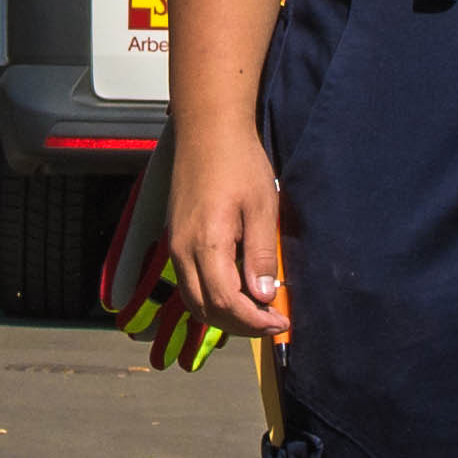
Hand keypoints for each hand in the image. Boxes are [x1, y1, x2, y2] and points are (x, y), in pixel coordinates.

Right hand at [168, 128, 293, 343]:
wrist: (207, 132)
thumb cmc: (239, 163)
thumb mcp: (262, 208)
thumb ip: (261, 255)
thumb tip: (263, 296)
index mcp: (206, 244)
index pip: (225, 302)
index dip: (254, 321)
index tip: (281, 323)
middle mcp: (183, 251)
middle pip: (205, 309)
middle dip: (240, 325)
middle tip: (272, 322)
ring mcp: (176, 246)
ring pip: (194, 300)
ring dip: (224, 315)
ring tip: (257, 312)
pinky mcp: (176, 239)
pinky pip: (190, 283)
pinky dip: (212, 298)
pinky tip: (237, 292)